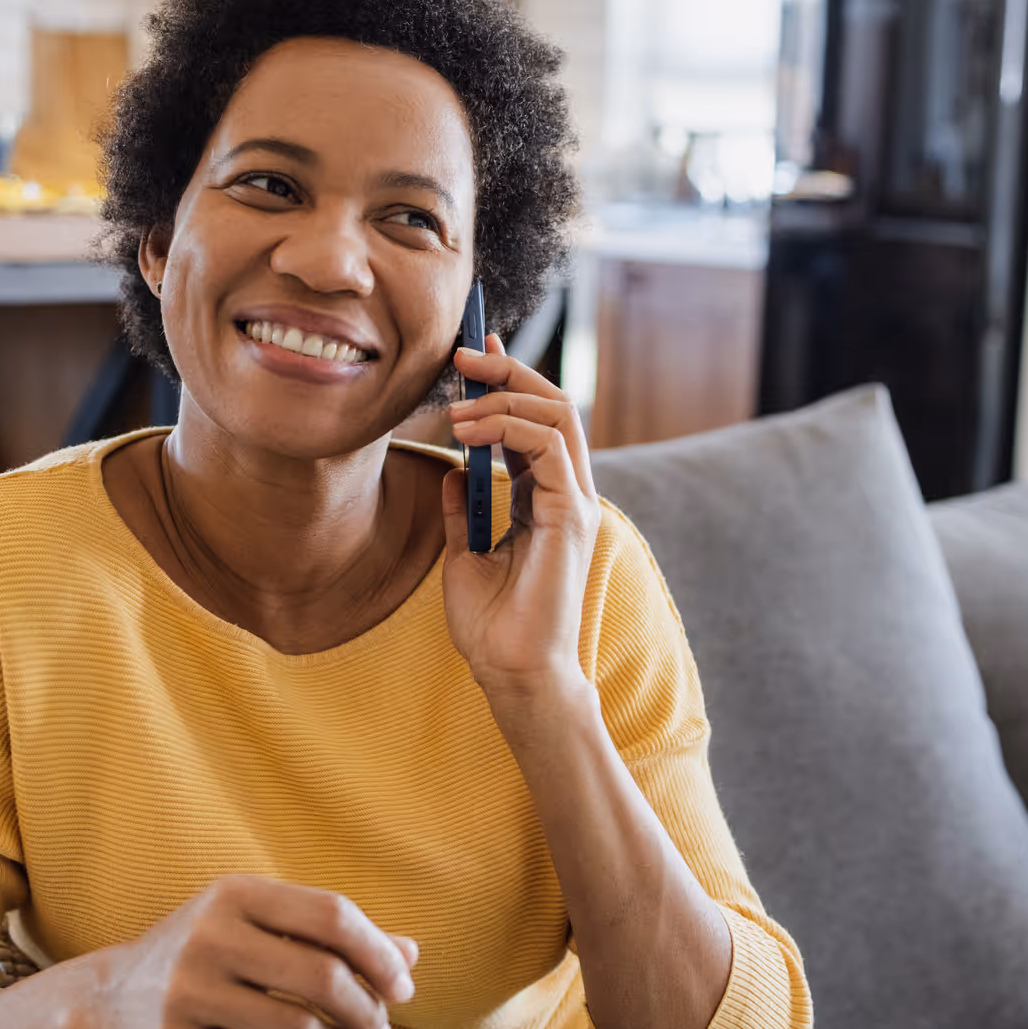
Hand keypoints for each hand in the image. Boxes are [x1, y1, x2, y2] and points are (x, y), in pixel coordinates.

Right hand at [92, 875, 418, 1028]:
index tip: (402, 988)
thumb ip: (334, 936)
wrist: (110, 997)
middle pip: (324, 977)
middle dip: (367, 1011)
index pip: (333, 915)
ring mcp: (187, 992)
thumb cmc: (211, 954)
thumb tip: (412, 954)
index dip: (379, 954)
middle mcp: (209, 936)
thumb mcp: (262, 926)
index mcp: (237, 894)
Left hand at [442, 333, 601, 704]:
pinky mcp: (572, 518)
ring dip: (505, 398)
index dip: (508, 381)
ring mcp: (576, 504)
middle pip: (554, 406)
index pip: (536, 422)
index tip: (471, 355)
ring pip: (558, 417)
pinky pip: (553, 450)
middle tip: (463, 355)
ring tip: (457, 406)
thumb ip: (462, 510)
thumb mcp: (463, 554)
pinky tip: (471, 435)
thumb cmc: (494, 627)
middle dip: (509, 371)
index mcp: (547, 499)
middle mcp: (569, 494)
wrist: (512, 673)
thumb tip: (451, 473)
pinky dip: (511, 429)